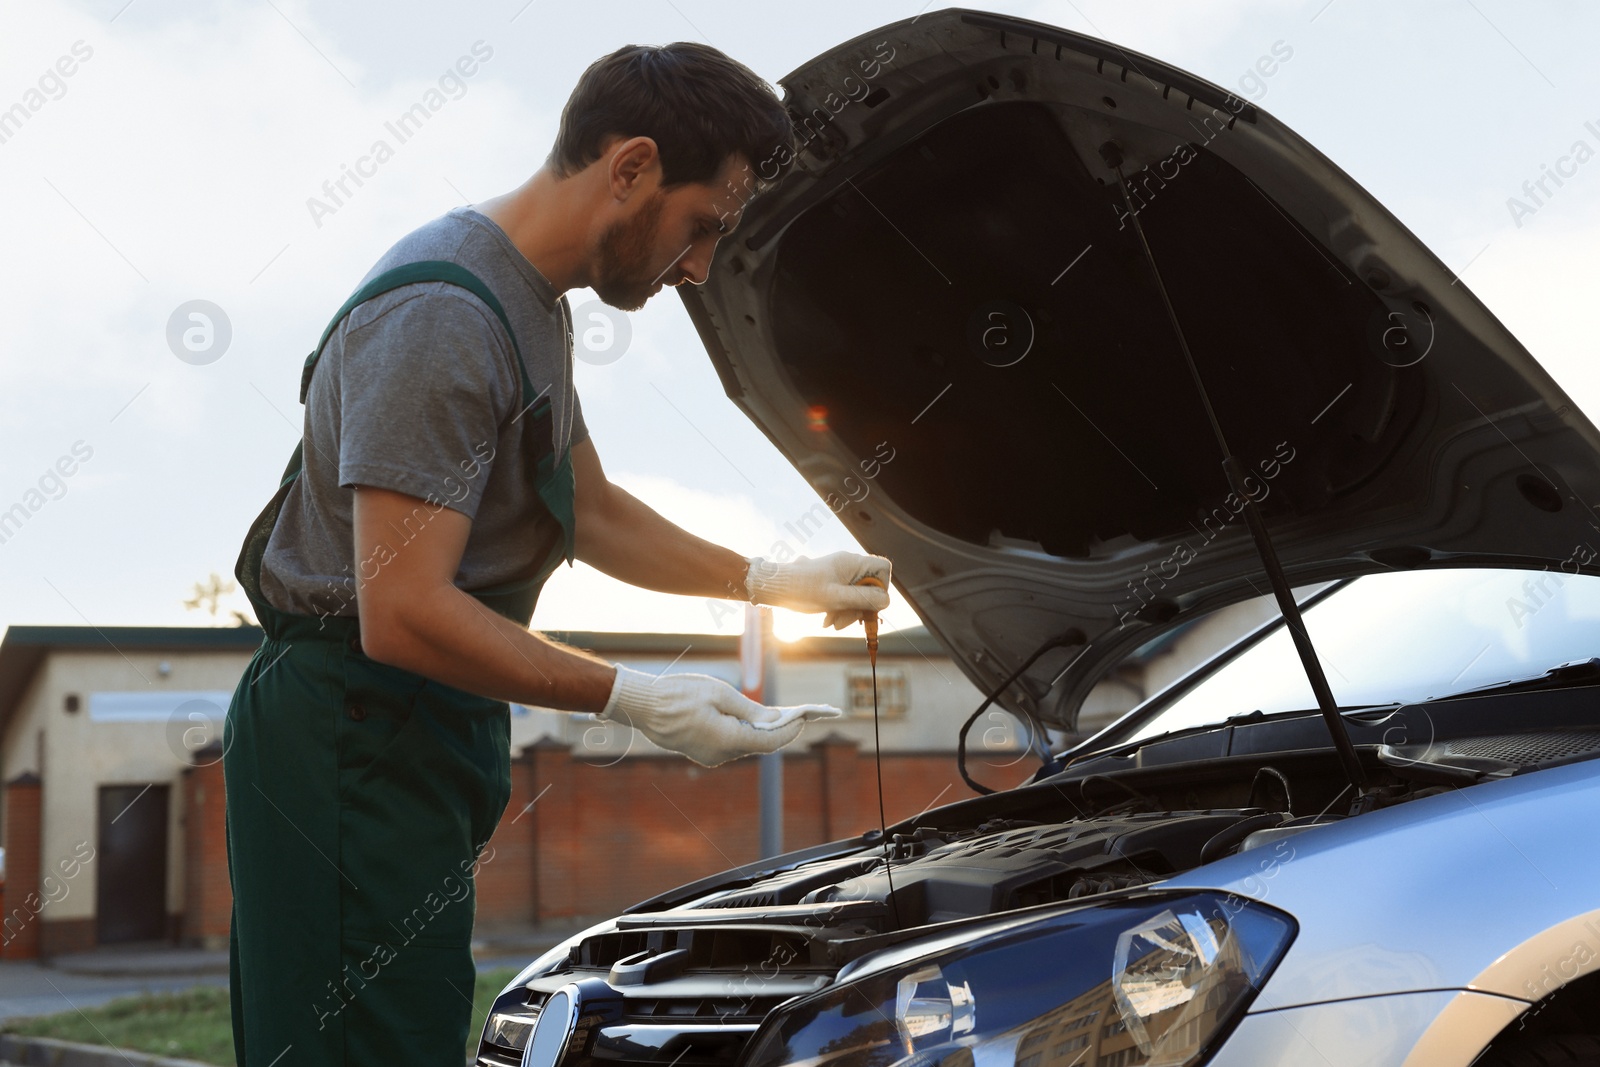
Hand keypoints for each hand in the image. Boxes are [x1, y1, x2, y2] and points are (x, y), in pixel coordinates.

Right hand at [597, 666, 840, 766]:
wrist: (642, 705)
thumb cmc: (679, 694)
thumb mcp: (719, 693)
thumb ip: (749, 709)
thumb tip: (774, 718)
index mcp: (727, 740)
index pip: (770, 742)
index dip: (790, 730)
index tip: (805, 718)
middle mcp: (720, 755)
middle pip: (759, 744)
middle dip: (778, 729)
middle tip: (798, 713)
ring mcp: (709, 756)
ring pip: (744, 744)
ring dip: (759, 730)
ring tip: (777, 713)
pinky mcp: (701, 752)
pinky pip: (729, 743)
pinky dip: (742, 731)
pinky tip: (750, 718)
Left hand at [744, 551, 891, 628]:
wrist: (774, 588)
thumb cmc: (802, 590)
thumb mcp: (835, 599)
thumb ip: (863, 599)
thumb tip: (886, 601)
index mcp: (851, 562)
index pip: (882, 569)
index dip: (881, 588)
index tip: (869, 605)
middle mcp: (848, 565)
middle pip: (870, 587)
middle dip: (860, 607)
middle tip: (844, 622)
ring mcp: (840, 574)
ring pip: (857, 595)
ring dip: (848, 612)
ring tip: (830, 623)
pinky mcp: (831, 584)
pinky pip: (845, 598)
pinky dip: (839, 610)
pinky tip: (827, 619)